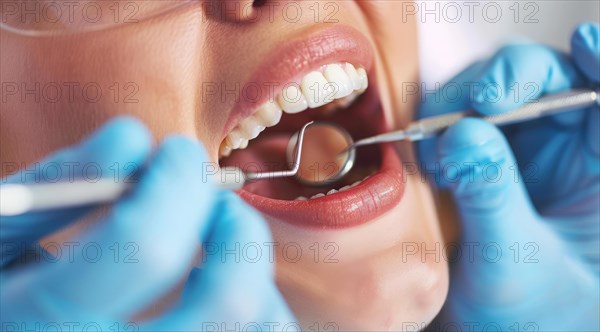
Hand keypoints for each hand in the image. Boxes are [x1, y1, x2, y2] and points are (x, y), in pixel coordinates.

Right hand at [1, 117, 295, 330]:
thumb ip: (60, 185)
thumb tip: (133, 137)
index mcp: (43, 327)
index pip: (147, 247)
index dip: (177, 184)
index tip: (179, 154)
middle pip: (228, 302)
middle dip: (235, 228)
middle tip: (214, 199)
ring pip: (259, 328)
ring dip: (251, 269)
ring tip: (217, 240)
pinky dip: (255, 306)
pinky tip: (211, 285)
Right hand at [418, 23, 598, 330]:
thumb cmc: (530, 324)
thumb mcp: (512, 265)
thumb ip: (490, 197)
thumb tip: (461, 134)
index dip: (598, 64)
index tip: (583, 47)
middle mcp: (566, 159)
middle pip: (547, 85)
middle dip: (508, 83)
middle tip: (475, 105)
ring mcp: (521, 159)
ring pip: (496, 100)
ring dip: (463, 107)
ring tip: (438, 144)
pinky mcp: (482, 166)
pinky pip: (461, 126)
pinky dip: (441, 128)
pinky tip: (430, 152)